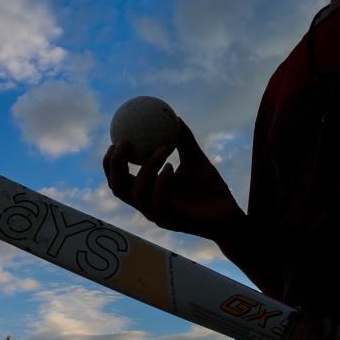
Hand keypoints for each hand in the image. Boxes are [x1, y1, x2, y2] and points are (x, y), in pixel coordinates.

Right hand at [102, 117, 243, 240]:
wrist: (229, 214)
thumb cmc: (210, 189)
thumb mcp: (195, 158)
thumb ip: (184, 140)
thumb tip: (174, 116)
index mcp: (149, 191)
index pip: (120, 179)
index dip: (111, 162)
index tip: (117, 139)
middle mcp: (148, 205)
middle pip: (118, 188)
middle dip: (115, 165)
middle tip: (125, 142)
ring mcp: (158, 216)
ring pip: (137, 193)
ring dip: (147, 167)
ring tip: (162, 148)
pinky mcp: (171, 223)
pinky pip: (158, 202)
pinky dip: (161, 182)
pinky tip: (170, 166)